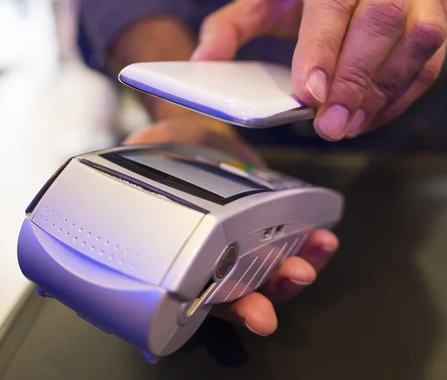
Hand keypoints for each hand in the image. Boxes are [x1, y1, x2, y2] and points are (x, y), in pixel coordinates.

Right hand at [122, 110, 339, 335]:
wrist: (196, 130)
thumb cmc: (167, 150)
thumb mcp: (145, 154)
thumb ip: (134, 165)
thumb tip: (124, 161)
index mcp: (186, 255)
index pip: (209, 295)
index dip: (233, 310)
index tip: (254, 315)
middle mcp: (219, 256)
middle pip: (248, 291)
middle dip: (270, 294)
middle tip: (286, 283)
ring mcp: (248, 239)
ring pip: (276, 271)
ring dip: (299, 269)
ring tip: (314, 253)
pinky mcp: (272, 219)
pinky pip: (296, 239)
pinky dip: (311, 242)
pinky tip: (323, 235)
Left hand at [191, 0, 446, 140]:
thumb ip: (232, 27)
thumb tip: (203, 62)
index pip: (333, 0)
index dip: (322, 48)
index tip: (309, 93)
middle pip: (380, 20)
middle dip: (354, 80)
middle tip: (329, 124)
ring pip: (416, 40)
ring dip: (381, 92)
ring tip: (348, 126)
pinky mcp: (436, 16)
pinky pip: (431, 60)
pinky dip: (400, 96)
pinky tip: (369, 117)